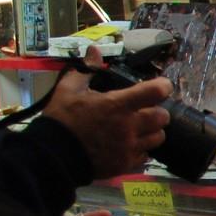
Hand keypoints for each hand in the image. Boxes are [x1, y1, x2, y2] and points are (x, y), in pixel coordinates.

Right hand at [43, 46, 172, 176]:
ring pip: (158, 137)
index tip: (159, 86)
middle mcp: (129, 126)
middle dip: (156, 111)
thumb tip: (94, 50)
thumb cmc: (62, 119)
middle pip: (163, 117)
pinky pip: (145, 156)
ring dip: (152, 131)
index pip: (157, 92)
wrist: (52, 155)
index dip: (162, 86)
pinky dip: (141, 150)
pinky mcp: (126, 165)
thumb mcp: (69, 89)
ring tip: (137, 128)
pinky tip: (128, 145)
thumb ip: (86, 70)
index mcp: (118, 105)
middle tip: (143, 110)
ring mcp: (129, 147)